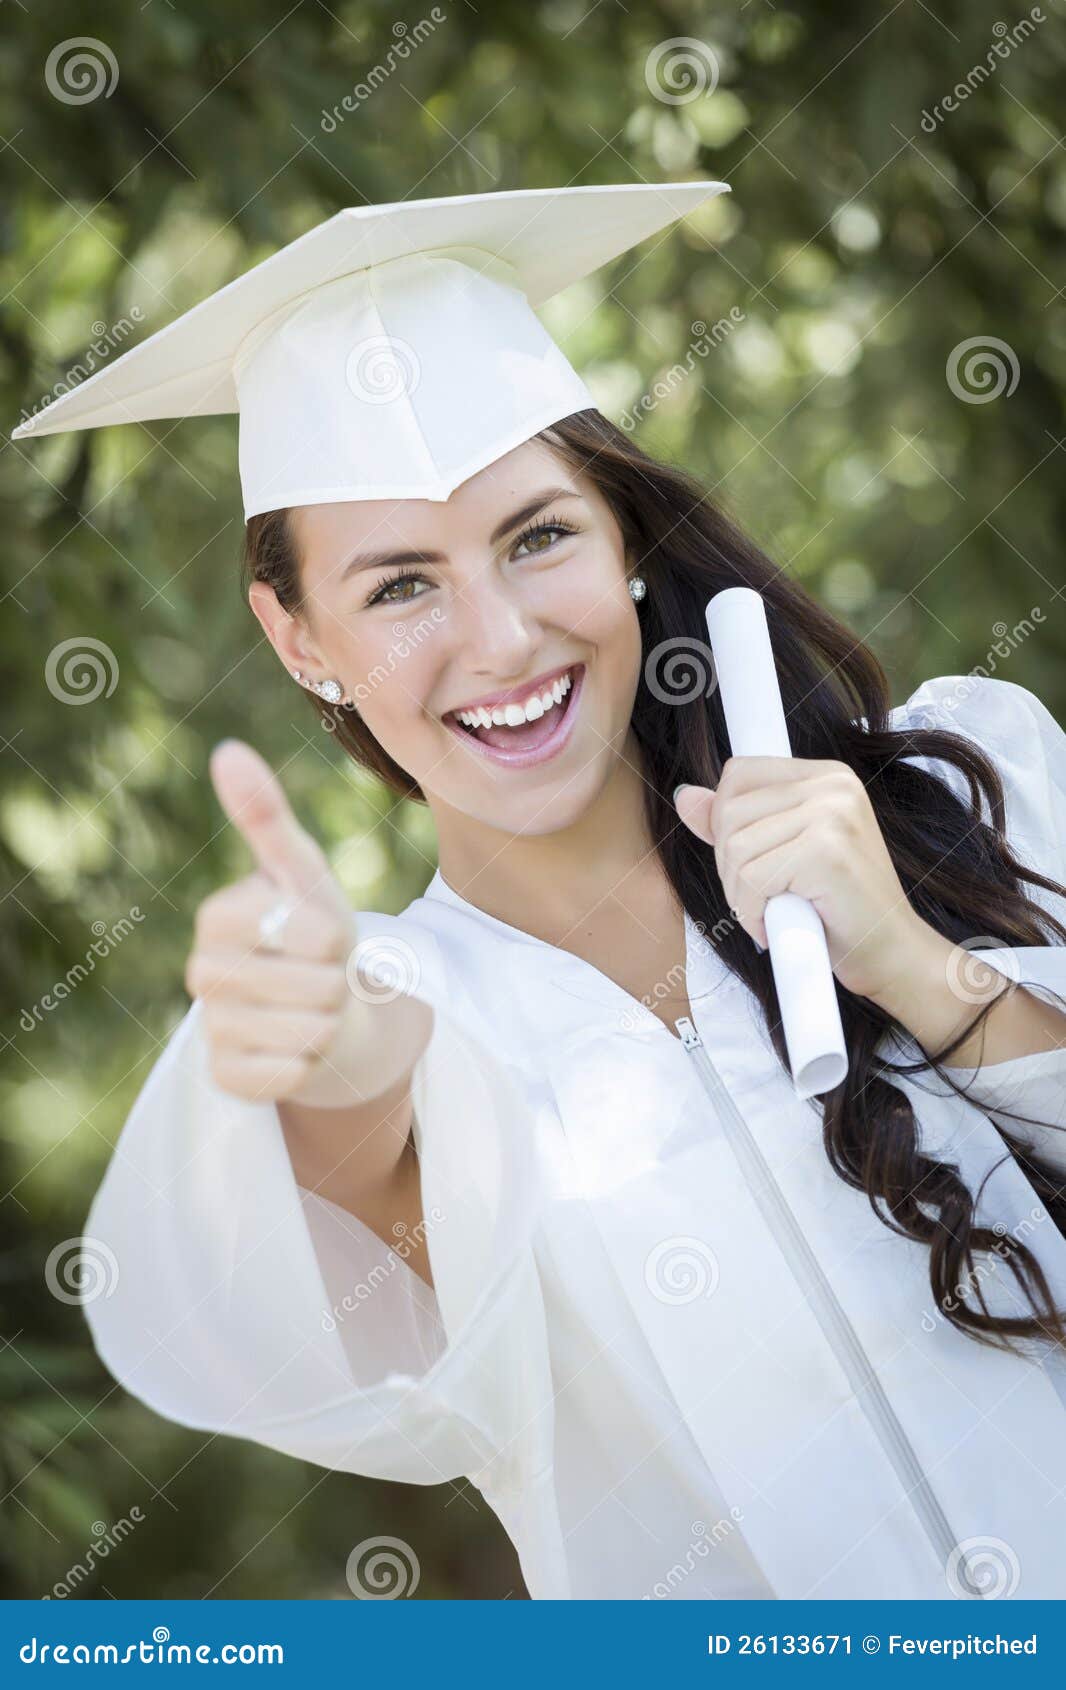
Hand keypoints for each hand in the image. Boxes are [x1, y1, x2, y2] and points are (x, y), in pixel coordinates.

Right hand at [186, 739, 363, 1103]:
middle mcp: (201, 973)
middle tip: (319, 978)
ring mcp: (210, 1030)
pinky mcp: (226, 1079)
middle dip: (336, 982)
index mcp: (218, 916)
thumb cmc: (314, 936)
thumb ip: (268, 818)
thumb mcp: (305, 876)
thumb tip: (227, 751)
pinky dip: (311, 1064)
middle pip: (316, 984)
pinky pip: (291, 1075)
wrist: (323, 1012)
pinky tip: (296, 1050)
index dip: (338, 937)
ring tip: (312, 1012)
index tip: (321, 937)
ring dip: (329, 1024)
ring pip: (310, 1031)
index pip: (315, 932)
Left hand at [673, 756, 935, 1006]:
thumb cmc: (839, 910)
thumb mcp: (783, 854)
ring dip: (740, 894)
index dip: (725, 823)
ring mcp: (833, 814)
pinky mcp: (826, 851)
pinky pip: (750, 878)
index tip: (747, 862)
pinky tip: (778, 926)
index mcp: (827, 776)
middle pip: (730, 811)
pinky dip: (752, 913)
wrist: (893, 955)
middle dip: (729, 865)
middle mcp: (834, 785)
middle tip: (761, 898)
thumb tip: (685, 796)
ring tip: (773, 912)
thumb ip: (736, 823)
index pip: (739, 773)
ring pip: (736, 847)